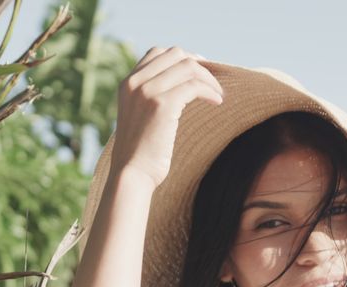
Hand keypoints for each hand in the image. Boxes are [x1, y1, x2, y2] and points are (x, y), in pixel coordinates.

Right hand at [111, 46, 223, 189]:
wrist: (131, 174)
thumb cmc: (140, 153)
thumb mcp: (139, 117)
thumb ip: (151, 98)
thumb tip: (182, 87)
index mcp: (127, 83)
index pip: (157, 52)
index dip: (183, 58)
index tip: (199, 71)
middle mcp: (135, 82)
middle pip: (175, 54)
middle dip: (199, 65)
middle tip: (213, 82)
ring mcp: (147, 91)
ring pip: (188, 67)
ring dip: (208, 78)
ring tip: (218, 94)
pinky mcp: (161, 105)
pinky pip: (194, 86)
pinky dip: (210, 91)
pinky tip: (217, 102)